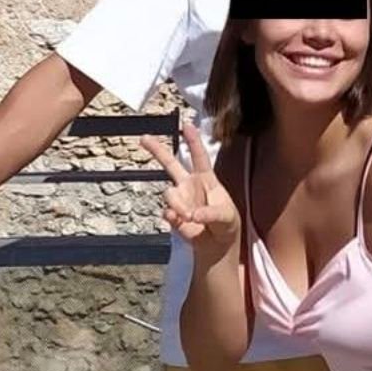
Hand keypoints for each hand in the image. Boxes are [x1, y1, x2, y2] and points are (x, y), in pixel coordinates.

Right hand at [141, 122, 240, 260]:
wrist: (217, 245)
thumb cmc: (226, 224)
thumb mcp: (226, 216)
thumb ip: (211, 212)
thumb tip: (193, 214)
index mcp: (206, 179)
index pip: (199, 157)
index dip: (193, 141)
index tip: (187, 125)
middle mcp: (189, 185)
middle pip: (170, 164)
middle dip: (157, 150)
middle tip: (144, 138)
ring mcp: (179, 199)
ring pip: (169, 193)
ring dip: (179, 205)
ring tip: (191, 216)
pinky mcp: (172, 215)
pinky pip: (167, 212)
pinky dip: (175, 217)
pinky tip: (183, 222)